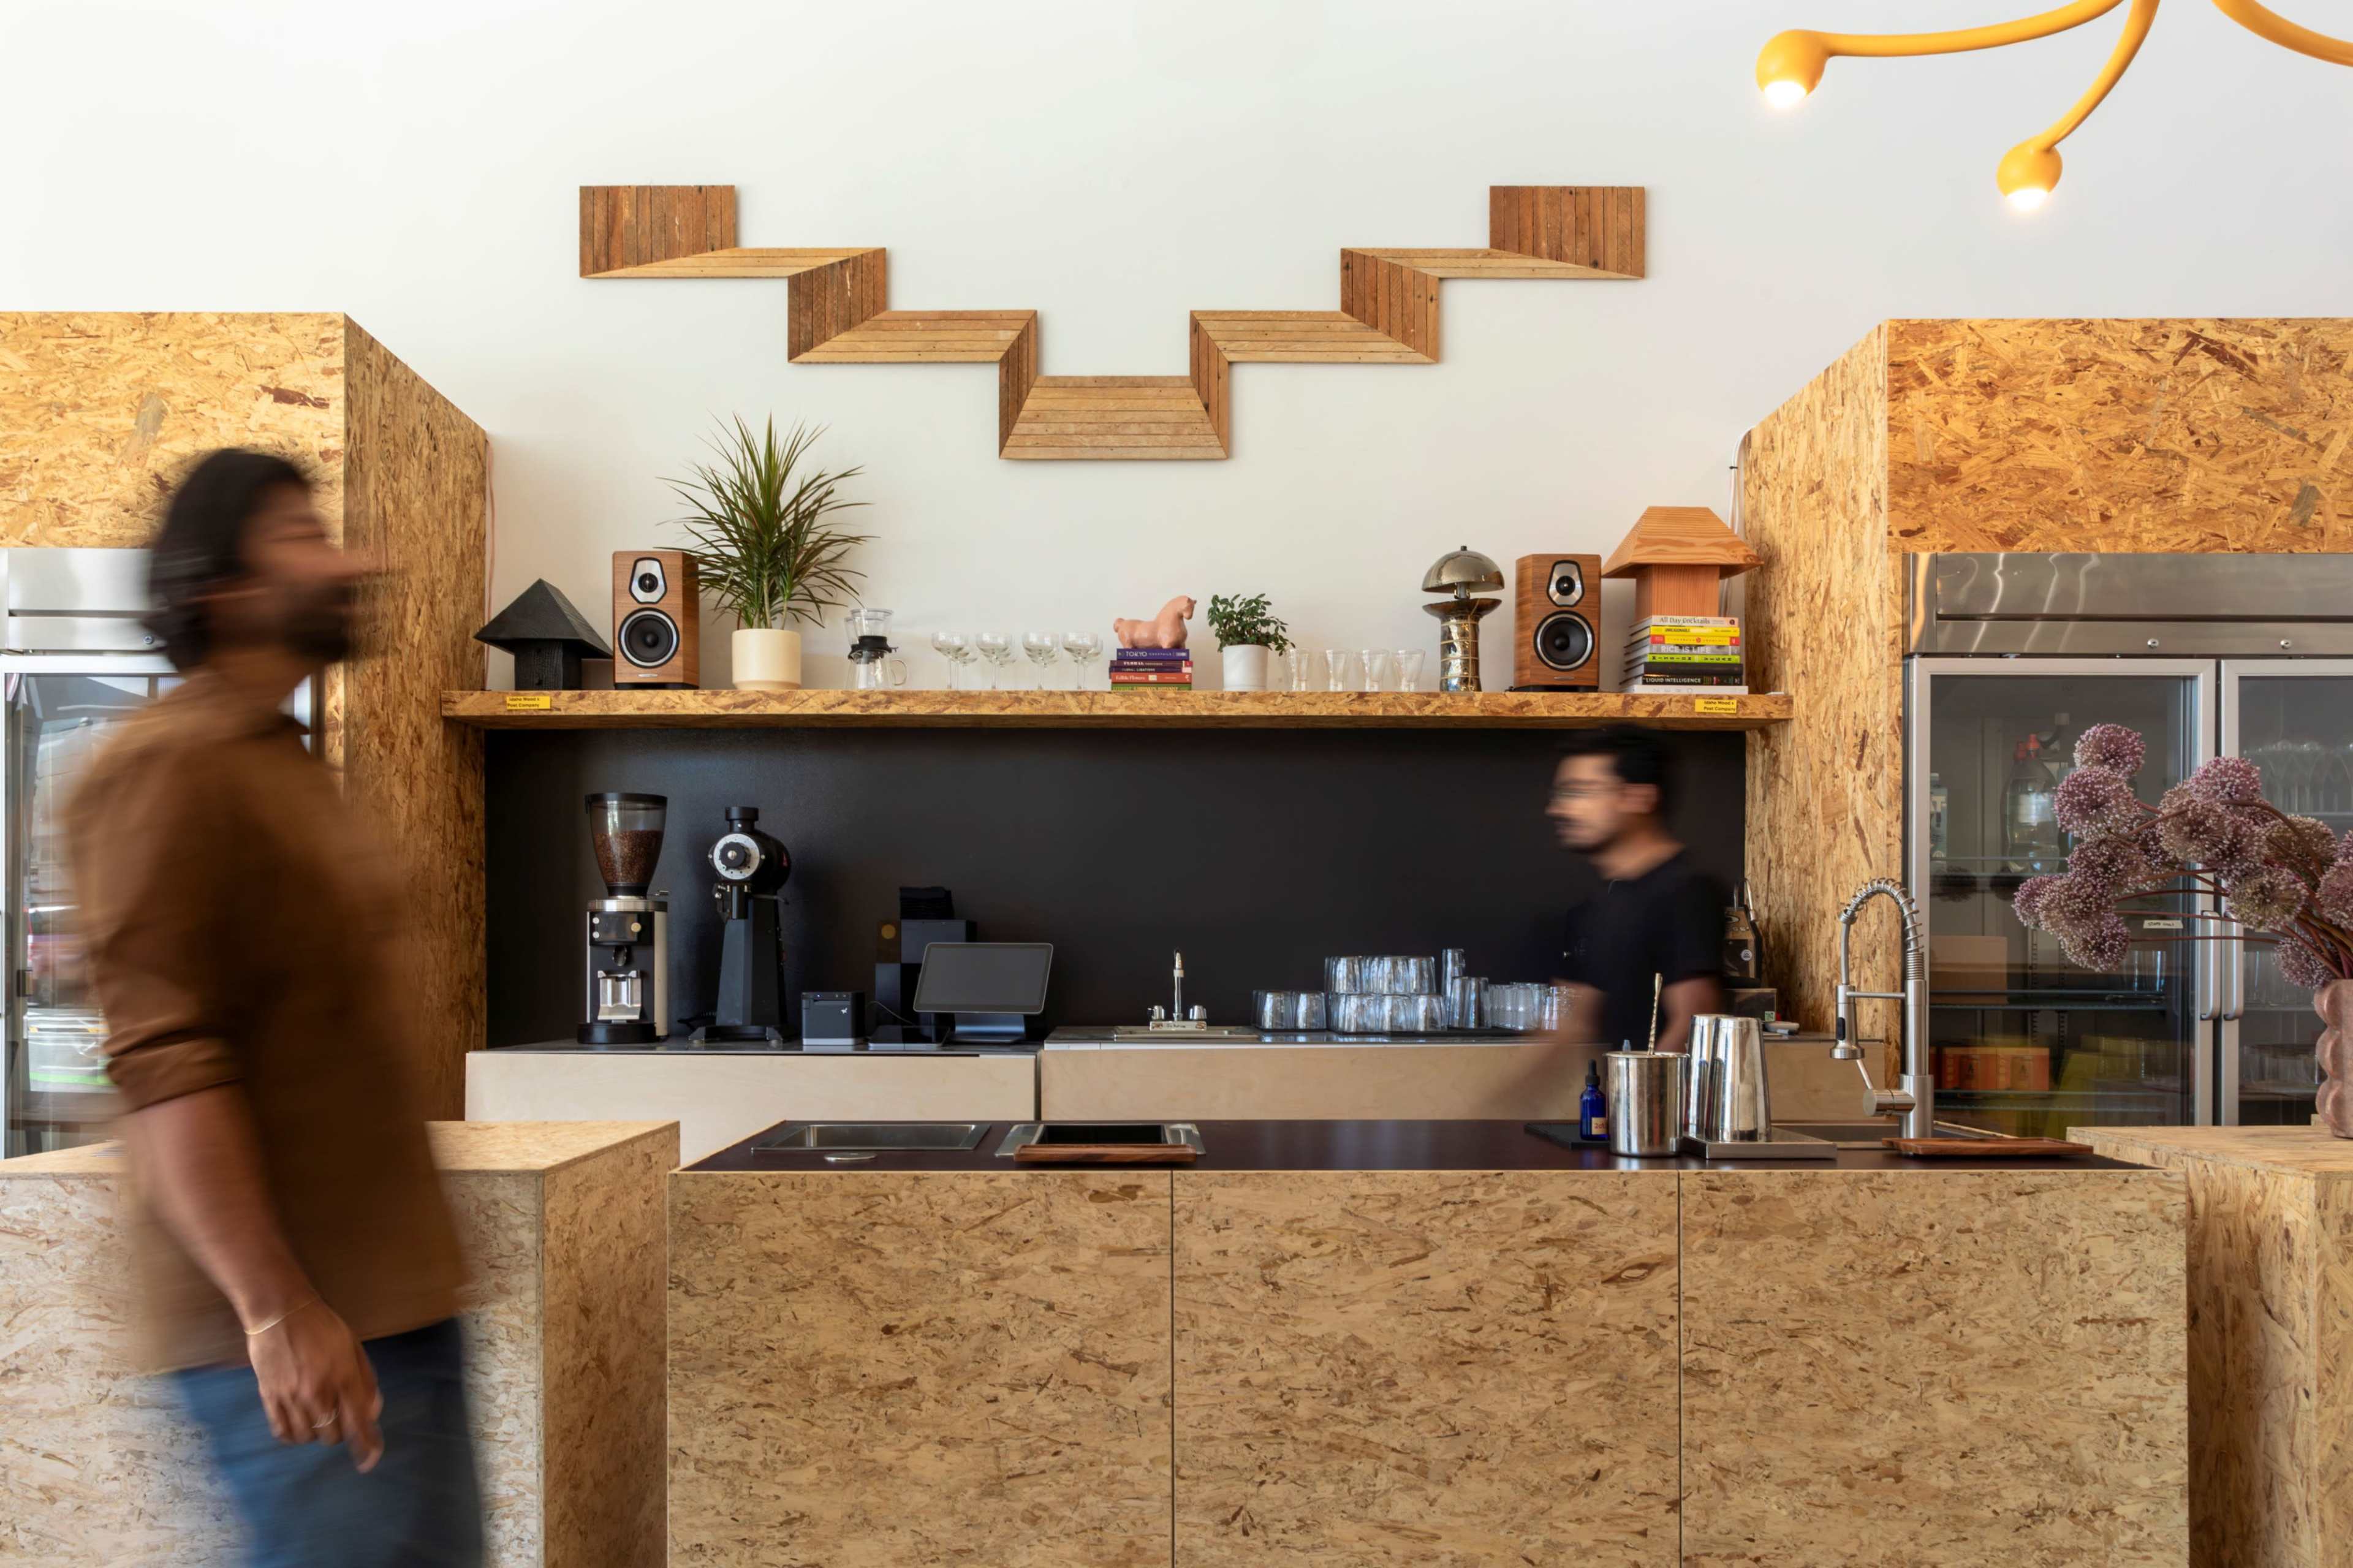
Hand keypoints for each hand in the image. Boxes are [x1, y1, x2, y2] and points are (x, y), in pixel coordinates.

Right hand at [248, 1300, 383, 1471]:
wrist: (281, 1312)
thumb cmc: (323, 1327)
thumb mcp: (354, 1348)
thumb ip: (366, 1381)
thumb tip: (372, 1413)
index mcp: (344, 1377)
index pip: (359, 1423)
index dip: (366, 1446)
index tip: (369, 1461)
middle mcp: (318, 1392)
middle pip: (332, 1436)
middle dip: (340, 1433)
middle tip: (337, 1418)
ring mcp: (291, 1397)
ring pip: (307, 1438)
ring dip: (316, 1434)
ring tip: (317, 1418)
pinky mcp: (269, 1397)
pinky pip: (281, 1432)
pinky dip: (292, 1436)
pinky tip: (298, 1426)